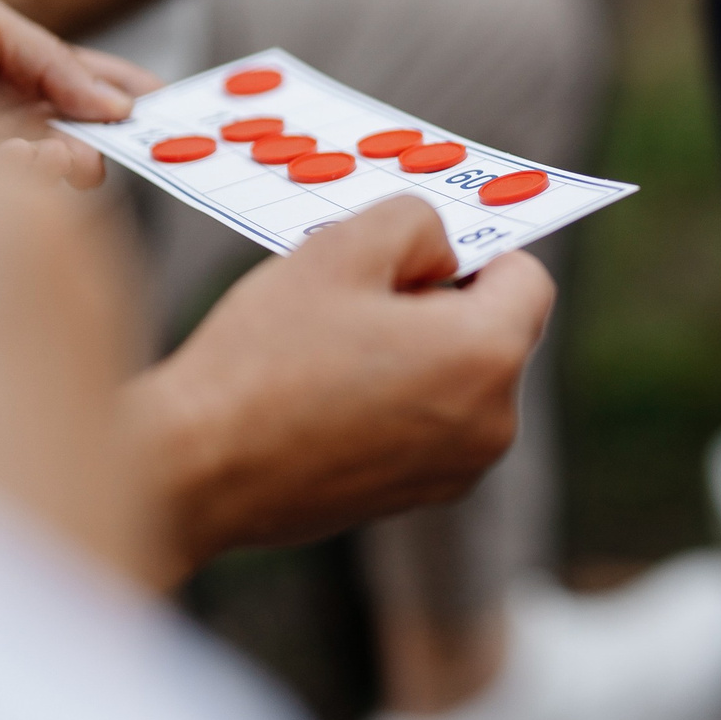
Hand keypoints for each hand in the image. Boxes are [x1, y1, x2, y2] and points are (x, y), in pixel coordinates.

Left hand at [0, 0, 160, 188]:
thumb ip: (49, 56)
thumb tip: (111, 105)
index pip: (73, 83)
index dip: (117, 90)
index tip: (157, 104)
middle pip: (73, 131)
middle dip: (97, 133)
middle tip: (121, 138)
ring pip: (55, 168)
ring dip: (60, 158)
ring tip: (49, 153)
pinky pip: (26, 194)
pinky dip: (29, 176)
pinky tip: (15, 163)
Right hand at [125, 196, 556, 580]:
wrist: (193, 471)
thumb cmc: (263, 359)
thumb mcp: (339, 250)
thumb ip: (414, 222)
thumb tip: (444, 246)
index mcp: (488, 357)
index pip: (526, 277)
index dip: (475, 252)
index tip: (414, 255)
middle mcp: (493, 423)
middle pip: (495, 329)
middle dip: (440, 303)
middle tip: (357, 298)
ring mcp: (459, 470)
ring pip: (462, 377)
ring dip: (417, 351)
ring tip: (333, 350)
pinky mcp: (420, 498)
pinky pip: (432, 423)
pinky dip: (398, 399)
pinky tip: (327, 395)